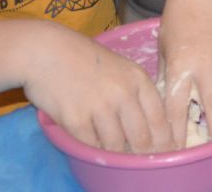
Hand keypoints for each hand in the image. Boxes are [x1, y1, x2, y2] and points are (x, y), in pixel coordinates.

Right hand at [21, 23, 171, 153]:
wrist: (44, 51)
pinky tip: (92, 142)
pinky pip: (92, 146)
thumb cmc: (82, 58)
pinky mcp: (76, 120)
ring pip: (117, 146)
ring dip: (116, 153)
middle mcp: (123, 93)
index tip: (166, 151)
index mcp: (137, 78)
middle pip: (142, 137)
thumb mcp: (119, 67)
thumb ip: (134, 92)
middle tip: (141, 159)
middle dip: (144, 153)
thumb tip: (149, 126)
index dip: (165, 140)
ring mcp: (100, 107)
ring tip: (114, 150)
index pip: (160, 118)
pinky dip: (93, 148)